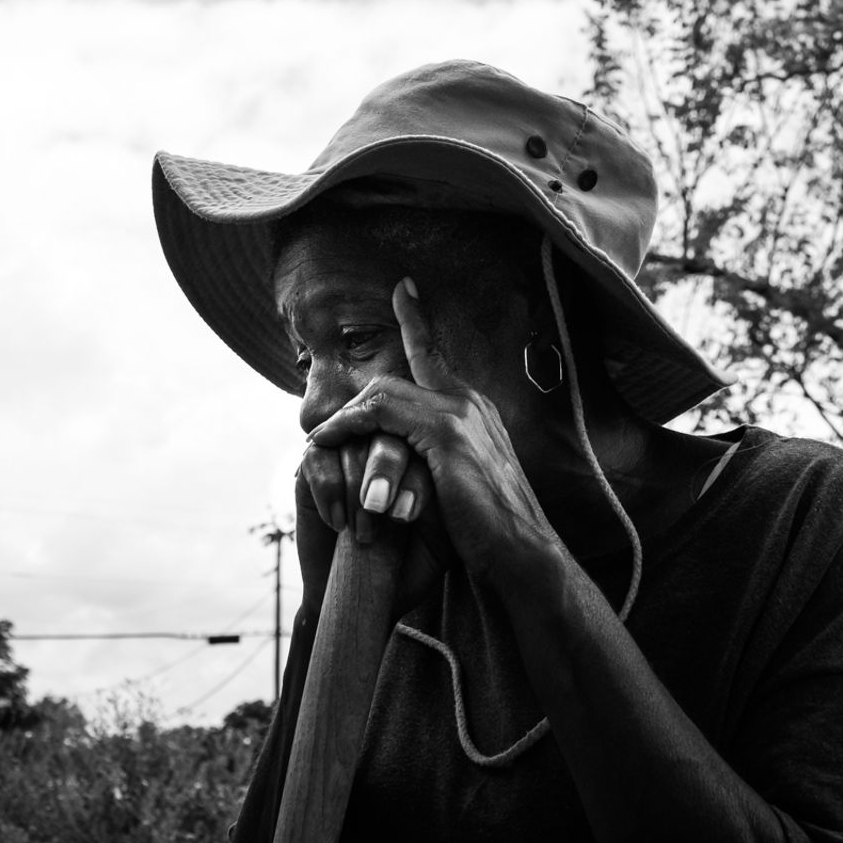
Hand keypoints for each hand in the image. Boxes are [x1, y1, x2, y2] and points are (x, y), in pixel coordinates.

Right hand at [294, 436, 448, 614]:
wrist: (362, 598)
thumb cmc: (407, 569)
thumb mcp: (439, 537)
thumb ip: (443, 499)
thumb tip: (439, 465)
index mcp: (423, 460)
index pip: (423, 447)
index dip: (412, 478)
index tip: (407, 517)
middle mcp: (386, 451)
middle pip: (386, 435)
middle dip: (384, 470)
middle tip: (380, 509)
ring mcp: (348, 455)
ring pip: (352, 444)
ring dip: (355, 489)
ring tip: (363, 534)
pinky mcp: (314, 468)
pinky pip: (318, 458)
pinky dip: (329, 489)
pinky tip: (338, 524)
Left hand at [307, 278, 562, 591]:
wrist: (522, 554)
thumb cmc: (491, 532)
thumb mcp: (462, 485)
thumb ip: (437, 460)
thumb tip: (404, 463)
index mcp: (476, 411)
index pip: (437, 356)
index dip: (418, 320)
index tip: (404, 289)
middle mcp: (470, 402)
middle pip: (397, 375)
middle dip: (356, 397)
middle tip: (324, 428)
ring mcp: (461, 414)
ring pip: (383, 392)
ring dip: (346, 419)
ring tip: (321, 440)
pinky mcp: (447, 435)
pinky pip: (379, 415)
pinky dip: (348, 427)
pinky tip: (328, 443)